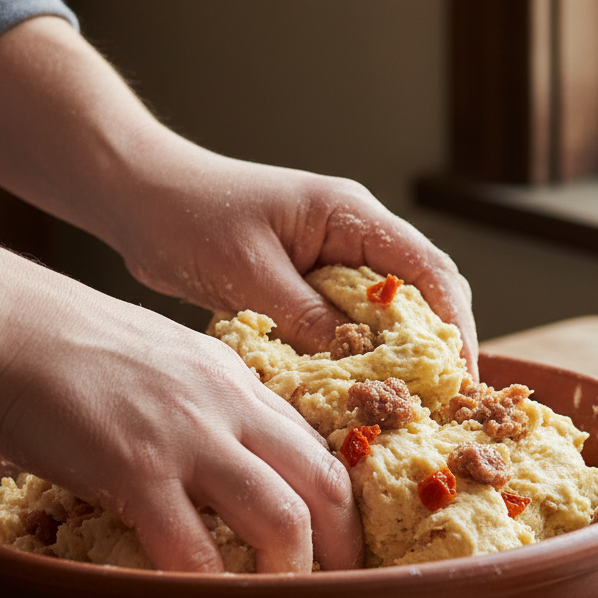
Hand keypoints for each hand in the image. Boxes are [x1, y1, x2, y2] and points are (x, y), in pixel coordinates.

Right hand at [0, 213, 362, 573]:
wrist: (6, 323)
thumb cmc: (73, 340)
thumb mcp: (169, 356)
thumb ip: (206, 400)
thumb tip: (225, 446)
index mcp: (237, 380)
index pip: (312, 444)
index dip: (336, 498)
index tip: (336, 535)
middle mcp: (230, 407)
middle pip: (322, 481)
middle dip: (343, 541)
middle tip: (339, 580)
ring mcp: (189, 439)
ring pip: (280, 517)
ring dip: (290, 572)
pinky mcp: (137, 469)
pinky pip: (191, 547)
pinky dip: (209, 586)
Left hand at [113, 149, 479, 379]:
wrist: (139, 196)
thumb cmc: (189, 217)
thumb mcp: (251, 274)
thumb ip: (307, 317)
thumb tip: (359, 364)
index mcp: (349, 214)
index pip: (427, 268)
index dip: (451, 324)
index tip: (457, 375)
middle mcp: (351, 233)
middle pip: (421, 289)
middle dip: (433, 343)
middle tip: (436, 399)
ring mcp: (331, 257)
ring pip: (386, 309)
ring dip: (395, 353)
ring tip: (401, 402)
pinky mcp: (307, 281)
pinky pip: (347, 321)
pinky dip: (355, 353)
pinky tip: (350, 387)